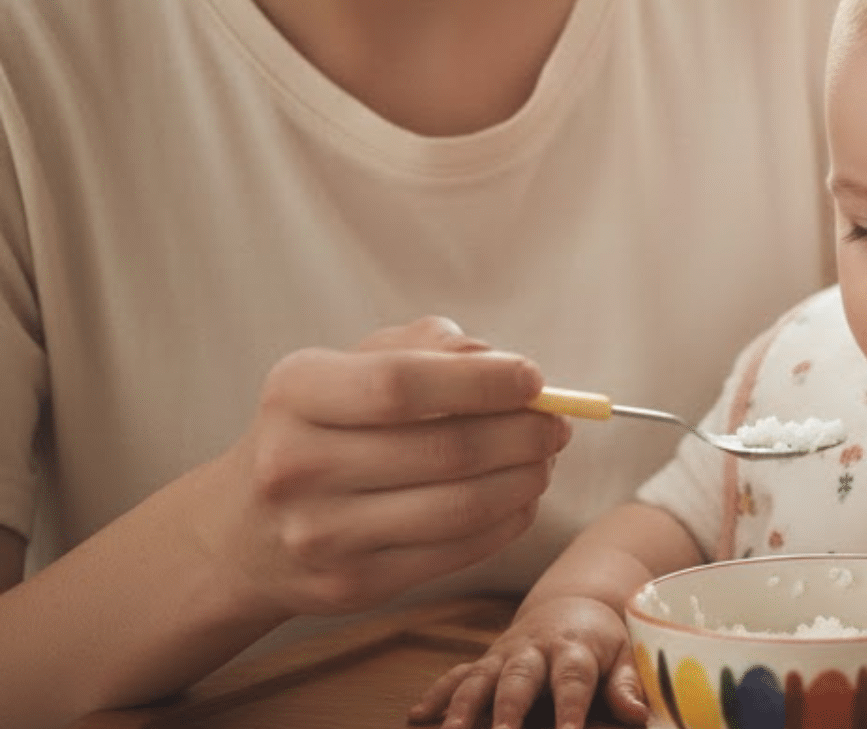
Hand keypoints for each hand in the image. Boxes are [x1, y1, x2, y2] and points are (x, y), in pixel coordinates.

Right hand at [204, 317, 570, 617]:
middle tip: (556, 424)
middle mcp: (298, 464)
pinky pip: (455, 552)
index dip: (483, 382)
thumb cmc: (320, 428)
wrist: (242, 531)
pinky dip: (506, 522)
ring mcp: (321, 533)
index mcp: (296, 392)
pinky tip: (520, 499)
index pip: (404, 385)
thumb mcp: (350, 368)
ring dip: (524, 480)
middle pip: (445, 449)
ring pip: (460, 507)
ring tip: (543, 459)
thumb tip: (503, 363)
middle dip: (522, 434)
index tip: (534, 380)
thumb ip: (427, 348)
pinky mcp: (351, 586)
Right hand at [410, 595, 646, 728]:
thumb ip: (627, 684)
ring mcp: (504, 655)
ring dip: (462, 706)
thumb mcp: (625, 653)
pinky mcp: (484, 661)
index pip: (572, 679)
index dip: (570, 708)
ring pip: (479, 678)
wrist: (571, 605)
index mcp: (574, 648)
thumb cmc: (602, 639)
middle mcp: (534, 649)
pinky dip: (436, 694)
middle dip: (507, 709)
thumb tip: (639, 715)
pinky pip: (456, 675)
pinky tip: (416, 716)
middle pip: (519, 678)